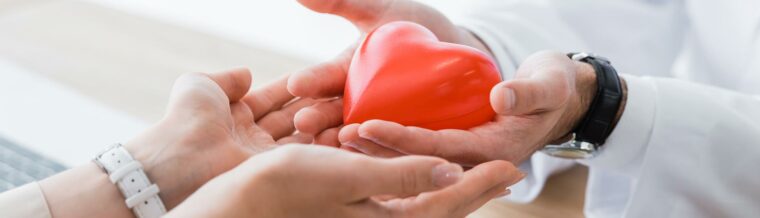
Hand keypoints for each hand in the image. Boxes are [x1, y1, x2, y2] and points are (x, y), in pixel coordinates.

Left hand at [41, 68, 315, 217]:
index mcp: (237, 115)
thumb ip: (227, 78)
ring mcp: (264, 156)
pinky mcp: (275, 172)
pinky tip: (339, 131)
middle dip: (314, 104)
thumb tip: (247, 73)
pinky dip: (322, 144)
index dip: (297, 87)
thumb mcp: (201, 85)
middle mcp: (253, 137)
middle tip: (339, 94)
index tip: (320, 77)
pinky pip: (304, 156)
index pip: (275, 98)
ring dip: (322, 123)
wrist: (184, 157)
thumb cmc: (188, 119)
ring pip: (302, 137)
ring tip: (342, 111)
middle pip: (291, 117)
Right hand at [167, 145, 523, 217]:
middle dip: (474, 191)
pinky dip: (419, 188)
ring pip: (423, 207)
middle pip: (440, 211)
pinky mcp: (354, 215)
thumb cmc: (287, 188)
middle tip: (505, 173)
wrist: (240, 205)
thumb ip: (402, 176)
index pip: (446, 205)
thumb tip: (451, 174)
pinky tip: (423, 173)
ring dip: (450, 189)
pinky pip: (399, 203)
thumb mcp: (348, 176)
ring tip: (472, 171)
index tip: (510, 168)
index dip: (480, 185)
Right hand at [288, 0, 491, 145]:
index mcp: (344, 77)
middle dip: (319, 118)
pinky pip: (401, 150)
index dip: (312, 81)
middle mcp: (356, 107)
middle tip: (303, 122)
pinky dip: (392, 153)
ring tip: (337, 142)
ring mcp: (380, 126)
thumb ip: (345, 2)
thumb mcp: (381, 12)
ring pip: (363, 138)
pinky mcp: (410, 142)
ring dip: (349, 141)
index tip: (295, 82)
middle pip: (335, 115)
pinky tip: (385, 160)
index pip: (325, 79)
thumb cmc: (414, 26)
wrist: (459, 49)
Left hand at [339, 51, 626, 164]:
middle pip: (415, 161)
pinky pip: (414, 153)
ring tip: (333, 135)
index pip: (439, 148)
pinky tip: (354, 135)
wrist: (557, 99)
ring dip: (373, 151)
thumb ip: (528, 92)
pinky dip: (385, 145)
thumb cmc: (552, 88)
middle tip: (334, 134)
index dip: (401, 139)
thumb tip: (502, 95)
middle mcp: (471, 162)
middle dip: (374, 150)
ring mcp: (460, 160)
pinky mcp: (452, 151)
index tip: (365, 125)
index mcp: (493, 151)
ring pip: (409, 161)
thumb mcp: (549, 85)